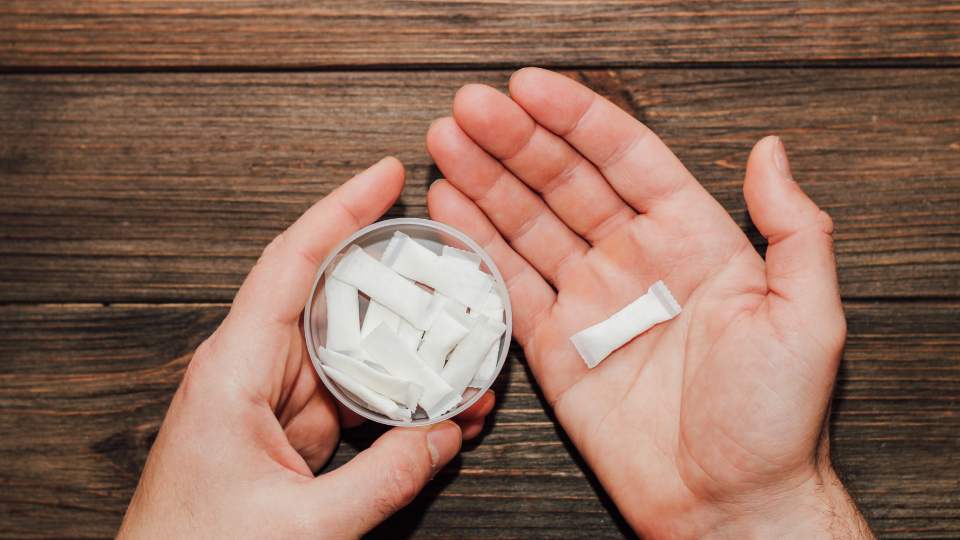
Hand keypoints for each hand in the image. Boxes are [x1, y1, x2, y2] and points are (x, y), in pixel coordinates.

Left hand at [117, 157, 494, 539]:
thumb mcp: (304, 525)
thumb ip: (384, 479)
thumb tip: (443, 436)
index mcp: (233, 370)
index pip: (291, 263)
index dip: (340, 210)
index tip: (385, 175)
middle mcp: (250, 372)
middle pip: (335, 304)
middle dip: (400, 292)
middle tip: (455, 279)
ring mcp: (269, 402)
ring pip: (350, 355)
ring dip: (405, 357)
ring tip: (463, 360)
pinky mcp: (285, 432)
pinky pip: (349, 398)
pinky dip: (391, 401)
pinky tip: (433, 409)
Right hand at [426, 68, 873, 538]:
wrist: (729, 504)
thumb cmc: (776, 419)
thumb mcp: (809, 316)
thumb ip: (794, 228)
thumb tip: (772, 151)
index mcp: (692, 240)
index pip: (626, 159)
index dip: (577, 120)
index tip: (530, 89)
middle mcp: (635, 262)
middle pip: (564, 182)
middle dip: (515, 142)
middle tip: (469, 108)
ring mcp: (591, 302)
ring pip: (529, 225)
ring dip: (486, 181)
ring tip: (446, 140)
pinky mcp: (556, 347)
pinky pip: (510, 287)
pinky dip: (478, 247)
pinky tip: (451, 208)